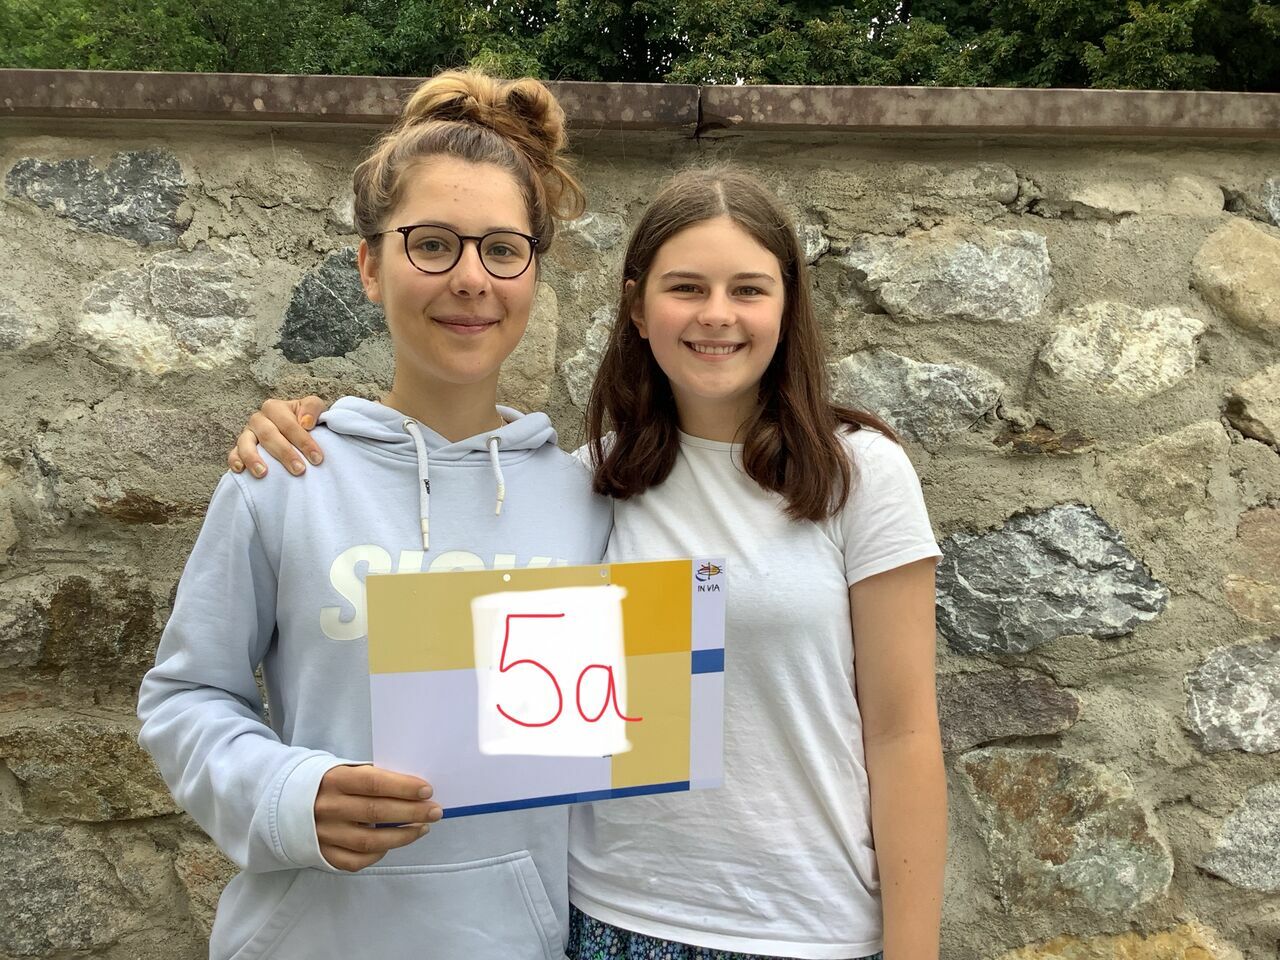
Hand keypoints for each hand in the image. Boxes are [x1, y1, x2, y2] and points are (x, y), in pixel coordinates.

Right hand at [228, 396, 329, 477]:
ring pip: (246, 443)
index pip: (289, 424)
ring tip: (263, 473)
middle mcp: (259, 419)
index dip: (303, 441)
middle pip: (269, 435)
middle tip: (299, 470)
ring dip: (253, 458)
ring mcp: (247, 433)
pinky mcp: (240, 448)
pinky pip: (233, 453)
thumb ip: (312, 407)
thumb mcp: (313, 407)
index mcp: (275, 408)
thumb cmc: (306, 420)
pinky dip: (235, 461)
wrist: (296, 431)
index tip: (317, 458)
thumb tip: (305, 423)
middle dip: (285, 453)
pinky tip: (240, 470)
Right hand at [314, 764, 443, 871]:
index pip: (374, 783)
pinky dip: (377, 854)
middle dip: (411, 812)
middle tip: (435, 811)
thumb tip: (412, 788)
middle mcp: (327, 807)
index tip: (427, 790)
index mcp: (334, 780)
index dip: (403, 787)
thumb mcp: (344, 771)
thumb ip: (372, 778)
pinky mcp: (321, 854)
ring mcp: (323, 834)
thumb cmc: (328, 783)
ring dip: (402, 835)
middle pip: (376, 812)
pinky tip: (393, 844)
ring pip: (369, 841)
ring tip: (422, 828)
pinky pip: (355, 861)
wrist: (284, 803)